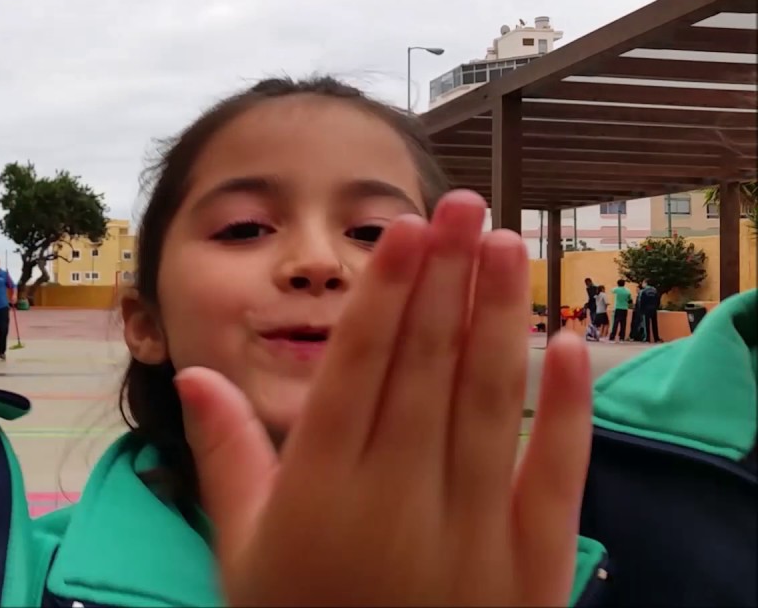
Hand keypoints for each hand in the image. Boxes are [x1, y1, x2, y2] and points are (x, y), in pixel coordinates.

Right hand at [177, 190, 591, 606]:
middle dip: (445, 277)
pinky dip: (566, 411)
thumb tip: (195, 372)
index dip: (387, 292)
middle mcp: (396, 496)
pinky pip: (553, 475)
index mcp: (321, 488)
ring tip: (505, 245)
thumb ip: (223, 456)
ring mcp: (469, 529)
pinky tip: (570, 347)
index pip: (360, 368)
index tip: (407, 230)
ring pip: (487, 404)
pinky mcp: (530, 563)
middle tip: (461, 201)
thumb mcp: (241, 550)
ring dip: (499, 318)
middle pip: (426, 367)